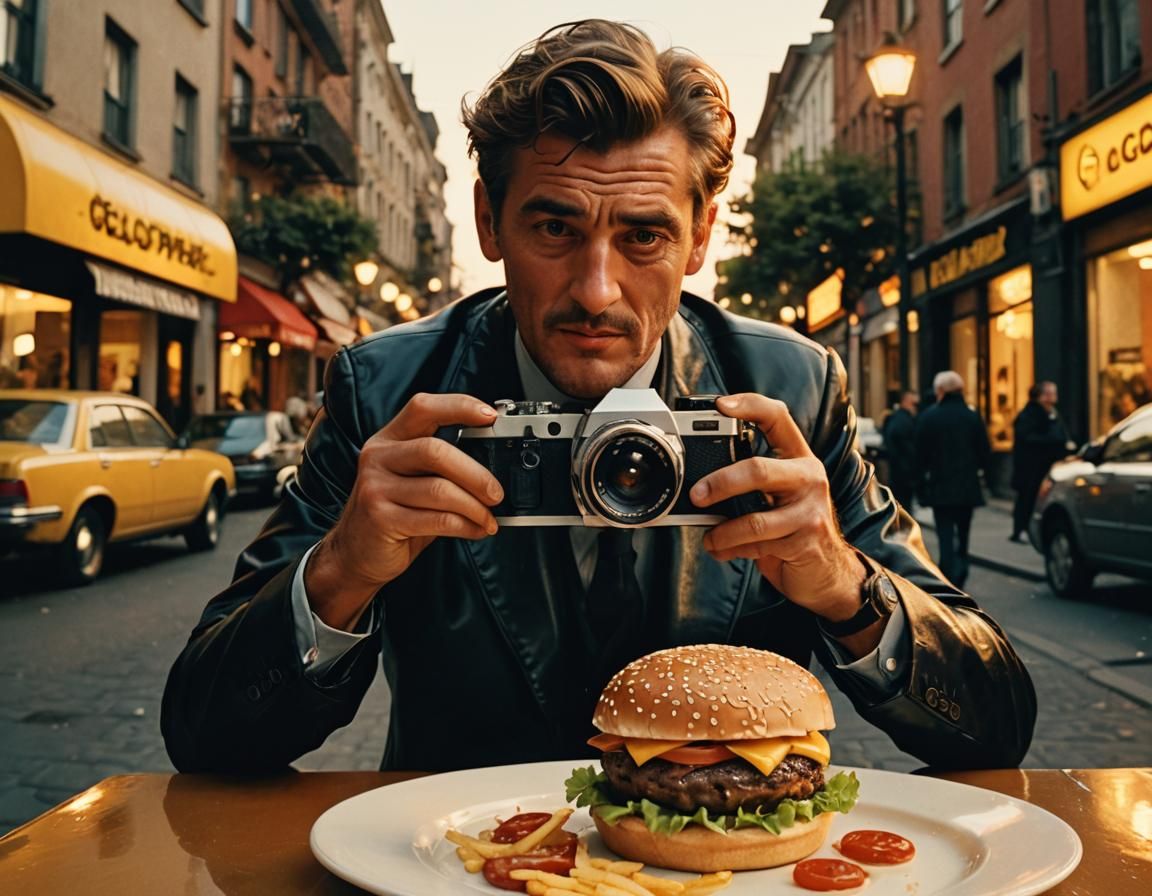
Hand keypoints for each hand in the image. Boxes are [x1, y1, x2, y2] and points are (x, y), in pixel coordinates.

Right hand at [305, 393, 503, 628]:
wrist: (355, 553)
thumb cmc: (394, 513)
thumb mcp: (412, 480)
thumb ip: (441, 466)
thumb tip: (494, 465)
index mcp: (389, 439)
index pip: (423, 408)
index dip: (459, 407)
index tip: (490, 417)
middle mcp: (378, 457)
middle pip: (435, 451)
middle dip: (476, 473)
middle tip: (496, 493)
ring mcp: (376, 487)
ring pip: (440, 489)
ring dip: (474, 507)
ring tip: (488, 518)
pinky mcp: (381, 518)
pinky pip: (436, 519)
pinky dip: (465, 526)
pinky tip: (475, 529)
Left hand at [689, 393, 865, 620]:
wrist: (828, 572)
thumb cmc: (795, 528)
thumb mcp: (780, 496)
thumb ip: (752, 482)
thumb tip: (699, 480)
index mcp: (799, 458)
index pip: (778, 417)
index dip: (749, 405)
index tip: (720, 405)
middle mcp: (809, 478)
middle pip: (759, 469)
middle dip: (721, 482)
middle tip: (697, 494)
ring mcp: (809, 511)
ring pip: (754, 519)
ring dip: (722, 531)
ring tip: (709, 535)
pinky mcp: (805, 542)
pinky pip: (757, 544)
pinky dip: (731, 548)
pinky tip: (721, 549)